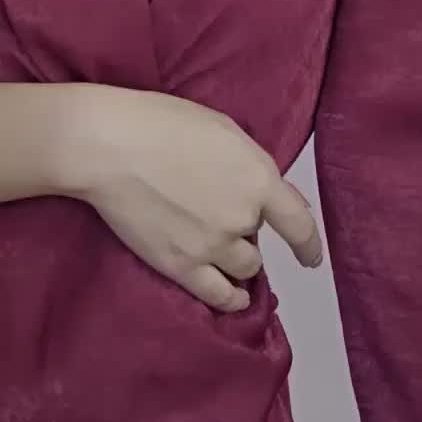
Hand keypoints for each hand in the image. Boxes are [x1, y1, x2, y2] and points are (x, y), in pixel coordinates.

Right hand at [73, 87, 322, 309]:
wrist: (109, 146)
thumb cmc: (160, 123)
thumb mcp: (222, 130)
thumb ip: (251, 166)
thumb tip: (268, 197)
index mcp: (257, 179)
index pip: (299, 223)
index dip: (309, 244)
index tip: (312, 257)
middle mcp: (242, 218)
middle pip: (259, 239)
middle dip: (245, 229)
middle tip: (216, 211)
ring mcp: (212, 246)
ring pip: (244, 268)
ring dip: (237, 258)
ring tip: (215, 244)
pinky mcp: (181, 266)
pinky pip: (219, 295)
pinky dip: (231, 298)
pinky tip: (233, 296)